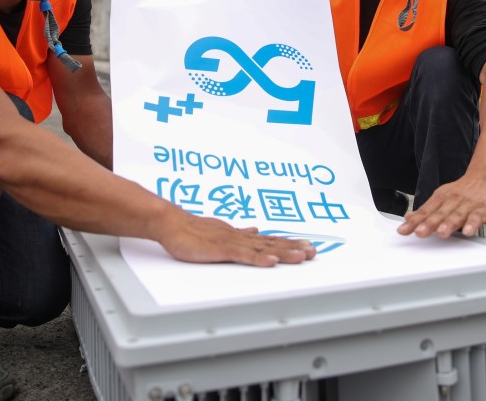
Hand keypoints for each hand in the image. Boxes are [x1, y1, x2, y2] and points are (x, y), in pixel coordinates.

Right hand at [158, 213, 314, 266]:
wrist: (172, 224)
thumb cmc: (192, 230)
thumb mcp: (220, 231)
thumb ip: (239, 233)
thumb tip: (254, 230)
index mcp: (240, 235)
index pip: (269, 240)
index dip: (289, 243)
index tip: (306, 245)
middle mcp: (240, 237)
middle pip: (272, 243)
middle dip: (294, 248)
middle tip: (313, 252)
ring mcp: (232, 243)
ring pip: (262, 249)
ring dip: (283, 253)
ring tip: (301, 257)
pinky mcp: (221, 250)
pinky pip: (243, 256)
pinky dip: (258, 260)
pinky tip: (271, 262)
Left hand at [396, 173, 485, 238]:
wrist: (484, 178)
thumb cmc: (461, 191)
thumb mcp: (441, 197)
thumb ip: (426, 211)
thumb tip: (408, 219)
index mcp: (441, 198)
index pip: (425, 211)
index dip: (414, 221)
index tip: (404, 230)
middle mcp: (452, 201)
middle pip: (439, 214)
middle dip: (429, 224)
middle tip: (420, 232)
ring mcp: (467, 205)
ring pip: (457, 215)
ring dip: (448, 224)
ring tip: (441, 233)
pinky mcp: (482, 210)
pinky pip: (476, 217)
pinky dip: (472, 224)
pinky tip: (467, 231)